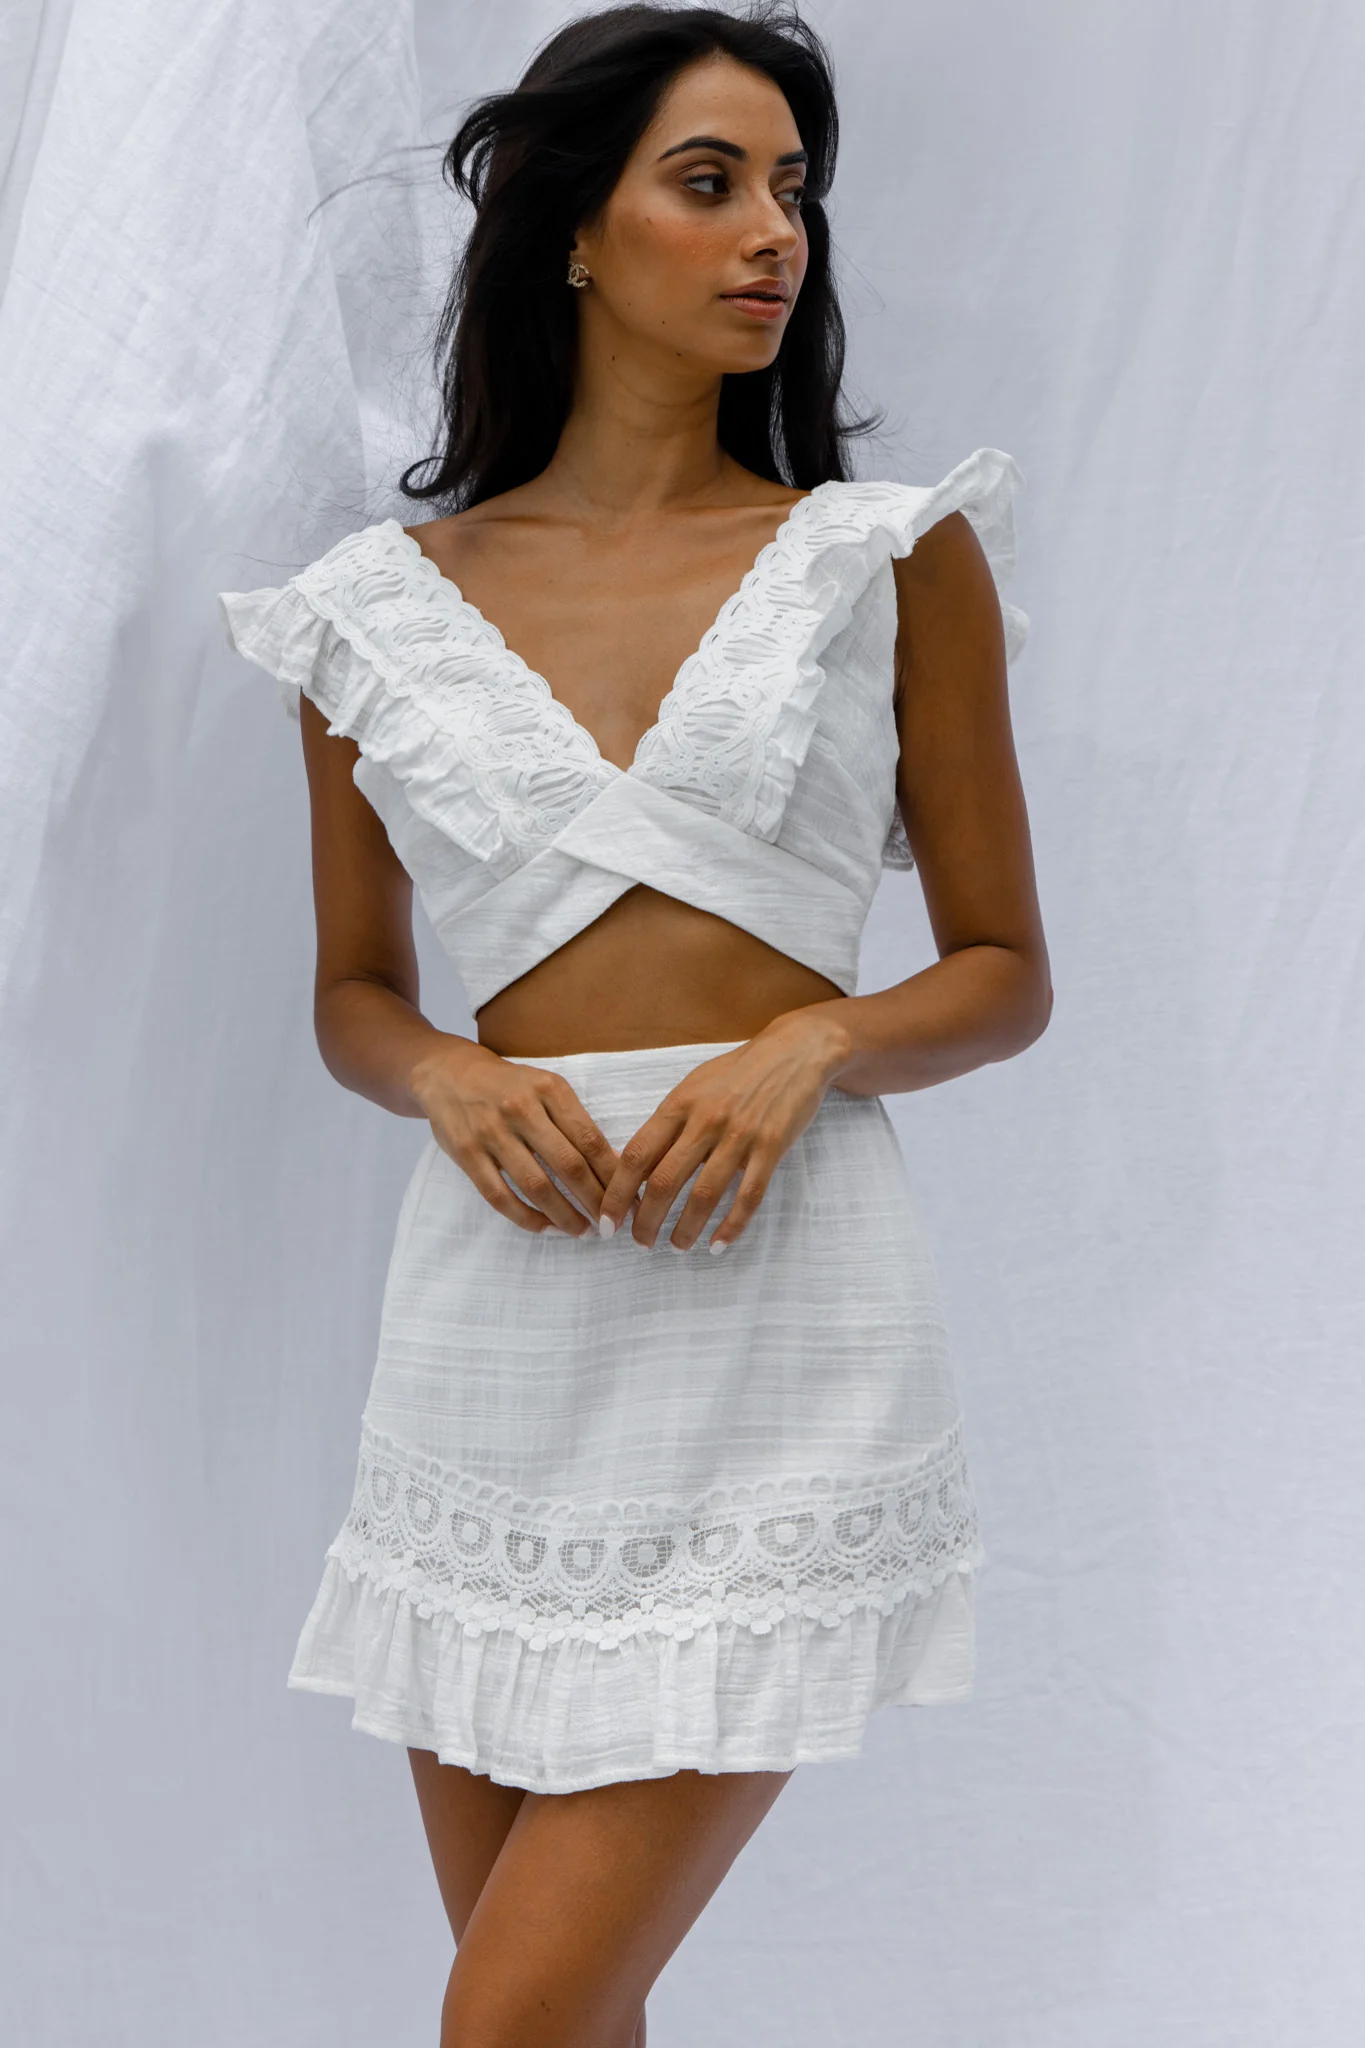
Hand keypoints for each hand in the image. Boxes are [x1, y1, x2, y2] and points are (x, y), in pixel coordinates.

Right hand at [410, 1038, 619, 1236]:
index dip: (613, 1175)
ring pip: (536, 1186)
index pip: (590, 1139)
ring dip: (564, 1215)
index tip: (629, 1199)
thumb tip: (614, 1164)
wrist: (448, 1074)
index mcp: (549, 1089)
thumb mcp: (547, 1089)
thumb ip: (577, 1122)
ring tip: (583, 1231)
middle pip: (569, 1165)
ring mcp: (491, 1132)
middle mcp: (521, 1109)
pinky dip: (526, 1218)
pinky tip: (546, 1227)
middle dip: (595, 1201)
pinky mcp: (467, 1155)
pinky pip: (500, 1196)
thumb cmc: (510, 1086)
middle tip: (610, 1225)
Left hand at [597, 1010, 852, 1251]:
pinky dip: (731, 1226)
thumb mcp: (694, 1086)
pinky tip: (718, 1244)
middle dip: (645, 1221)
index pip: (636, 1156)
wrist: (795, 1051)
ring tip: (677, 1246)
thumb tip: (637, 1165)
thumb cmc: (738, 1071)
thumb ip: (668, 1123)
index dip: (617, 1194)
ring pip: (704, 1195)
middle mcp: (704, 1121)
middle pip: (663, 1181)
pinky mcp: (772, 1148)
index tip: (606, 1222)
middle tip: (640, 1244)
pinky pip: (748, 1196)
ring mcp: (739, 1136)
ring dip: (685, 1229)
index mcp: (679, 1105)